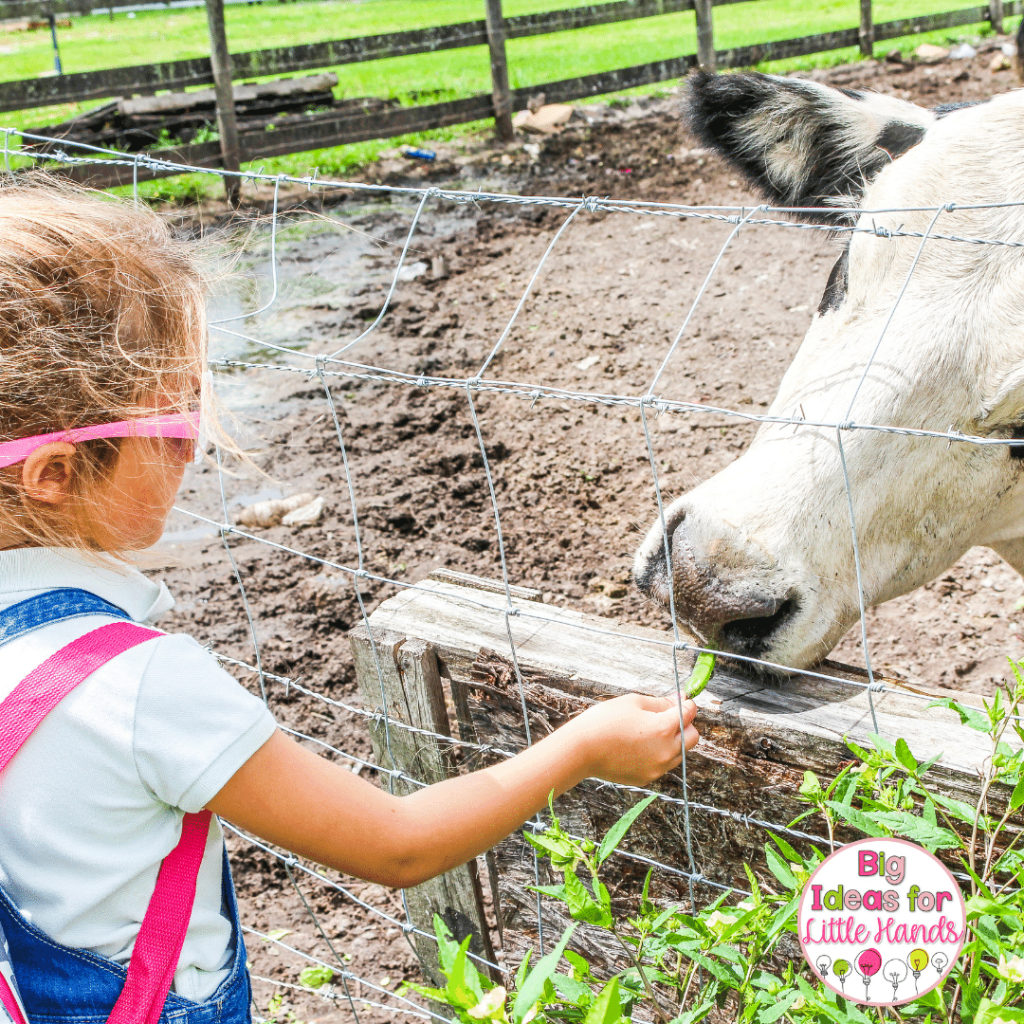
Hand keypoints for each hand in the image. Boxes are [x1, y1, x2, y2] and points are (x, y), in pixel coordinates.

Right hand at [562, 693, 698, 785]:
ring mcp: (657, 768)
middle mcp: (666, 751)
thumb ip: (661, 702)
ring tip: (648, 732)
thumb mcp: (633, 702)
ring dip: (673, 741)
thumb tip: (679, 700)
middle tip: (665, 717)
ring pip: (680, 753)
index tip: (680, 700)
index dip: (686, 704)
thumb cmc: (604, 721)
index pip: (690, 713)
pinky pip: (662, 765)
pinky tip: (638, 746)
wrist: (581, 750)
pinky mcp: (647, 778)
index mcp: (664, 728)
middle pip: (693, 737)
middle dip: (685, 725)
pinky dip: (658, 754)